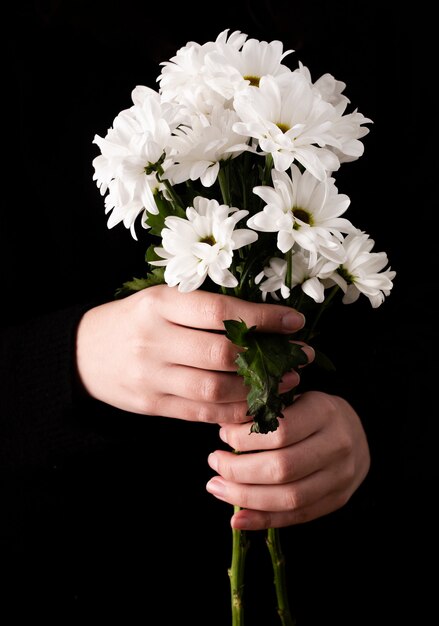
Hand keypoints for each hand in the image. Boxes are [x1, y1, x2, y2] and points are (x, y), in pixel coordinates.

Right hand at [75, 285, 309, 422]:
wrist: (84, 352)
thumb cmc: (134, 320)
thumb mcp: (161, 299)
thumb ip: (202, 308)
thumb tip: (263, 319)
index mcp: (160, 304)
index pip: (219, 311)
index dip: (262, 317)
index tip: (294, 321)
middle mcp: (154, 340)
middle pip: (221, 353)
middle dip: (267, 357)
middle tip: (299, 357)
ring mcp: (151, 376)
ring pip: (214, 389)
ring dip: (257, 389)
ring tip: (284, 383)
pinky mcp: (151, 405)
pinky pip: (200, 412)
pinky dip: (233, 411)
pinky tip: (255, 404)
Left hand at [206, 391, 369, 527]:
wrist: (358, 434)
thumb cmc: (313, 412)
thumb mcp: (294, 399)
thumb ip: (265, 411)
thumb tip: (223, 430)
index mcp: (325, 412)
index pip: (280, 431)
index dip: (245, 437)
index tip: (222, 436)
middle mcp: (337, 445)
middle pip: (282, 468)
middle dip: (239, 470)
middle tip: (214, 462)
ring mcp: (340, 477)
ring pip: (288, 497)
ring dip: (245, 497)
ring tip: (217, 487)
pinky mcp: (337, 500)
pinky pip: (297, 517)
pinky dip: (263, 520)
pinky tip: (237, 519)